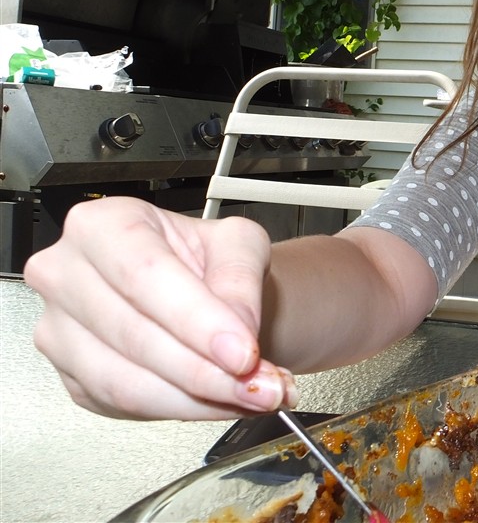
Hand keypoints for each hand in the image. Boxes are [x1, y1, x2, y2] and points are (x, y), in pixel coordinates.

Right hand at [24, 196, 296, 420]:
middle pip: (134, 336)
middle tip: (263, 384)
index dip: (196, 320)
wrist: (203, 291)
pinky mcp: (74, 380)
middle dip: (208, 371)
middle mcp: (66, 274)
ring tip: (255, 395)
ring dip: (200, 400)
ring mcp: (59, 332)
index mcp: (103, 223)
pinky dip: (185, 409)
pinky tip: (223, 401)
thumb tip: (237, 331)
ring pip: (127, 383)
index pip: (144, 275)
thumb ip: (240, 277)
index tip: (244, 352)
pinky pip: (126, 407)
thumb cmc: (208, 260)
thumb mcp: (239, 243)